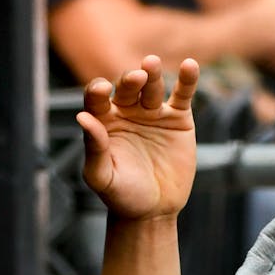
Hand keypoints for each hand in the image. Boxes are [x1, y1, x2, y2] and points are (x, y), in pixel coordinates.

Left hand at [77, 55, 198, 220]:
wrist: (154, 210)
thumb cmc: (122, 195)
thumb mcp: (102, 176)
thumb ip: (94, 148)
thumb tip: (83, 118)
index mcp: (102, 121)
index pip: (96, 98)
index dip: (98, 91)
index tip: (104, 90)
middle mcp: (126, 112)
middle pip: (127, 88)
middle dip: (130, 81)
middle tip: (137, 77)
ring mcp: (153, 113)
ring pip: (152, 87)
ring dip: (152, 74)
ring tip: (152, 64)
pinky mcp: (178, 119)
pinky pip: (182, 95)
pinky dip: (187, 80)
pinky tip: (191, 65)